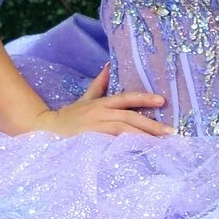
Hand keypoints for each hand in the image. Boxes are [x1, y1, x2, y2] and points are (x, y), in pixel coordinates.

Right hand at [31, 62, 168, 137]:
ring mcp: (95, 130)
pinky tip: (140, 153)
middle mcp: (100, 115)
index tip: (162, 100)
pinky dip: (126, 149)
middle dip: (152, 125)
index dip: (144, 98)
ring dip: (143, 137)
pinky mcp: (91, 144)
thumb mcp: (85, 99)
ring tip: (160, 144)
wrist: (47, 131)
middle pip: (130, 118)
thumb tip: (108, 66)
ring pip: (123, 132)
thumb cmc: (70, 117)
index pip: (126, 98)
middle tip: (171, 131)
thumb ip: (99, 85)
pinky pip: (112, 146)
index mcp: (101, 104)